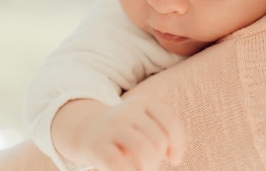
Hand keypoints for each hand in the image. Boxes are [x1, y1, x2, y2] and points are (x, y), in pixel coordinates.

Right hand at [52, 97, 185, 170]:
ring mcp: (111, 127)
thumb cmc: (127, 131)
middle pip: (158, 140)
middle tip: (151, 162)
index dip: (178, 145)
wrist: (87, 129)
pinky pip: (118, 165)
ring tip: (144, 169)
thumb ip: (165, 134)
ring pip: (144, 151)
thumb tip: (175, 157)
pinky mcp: (97, 146)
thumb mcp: (145, 122)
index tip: (173, 158)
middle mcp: (127, 111)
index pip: (171, 122)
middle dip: (159, 158)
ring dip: (150, 167)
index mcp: (144, 101)